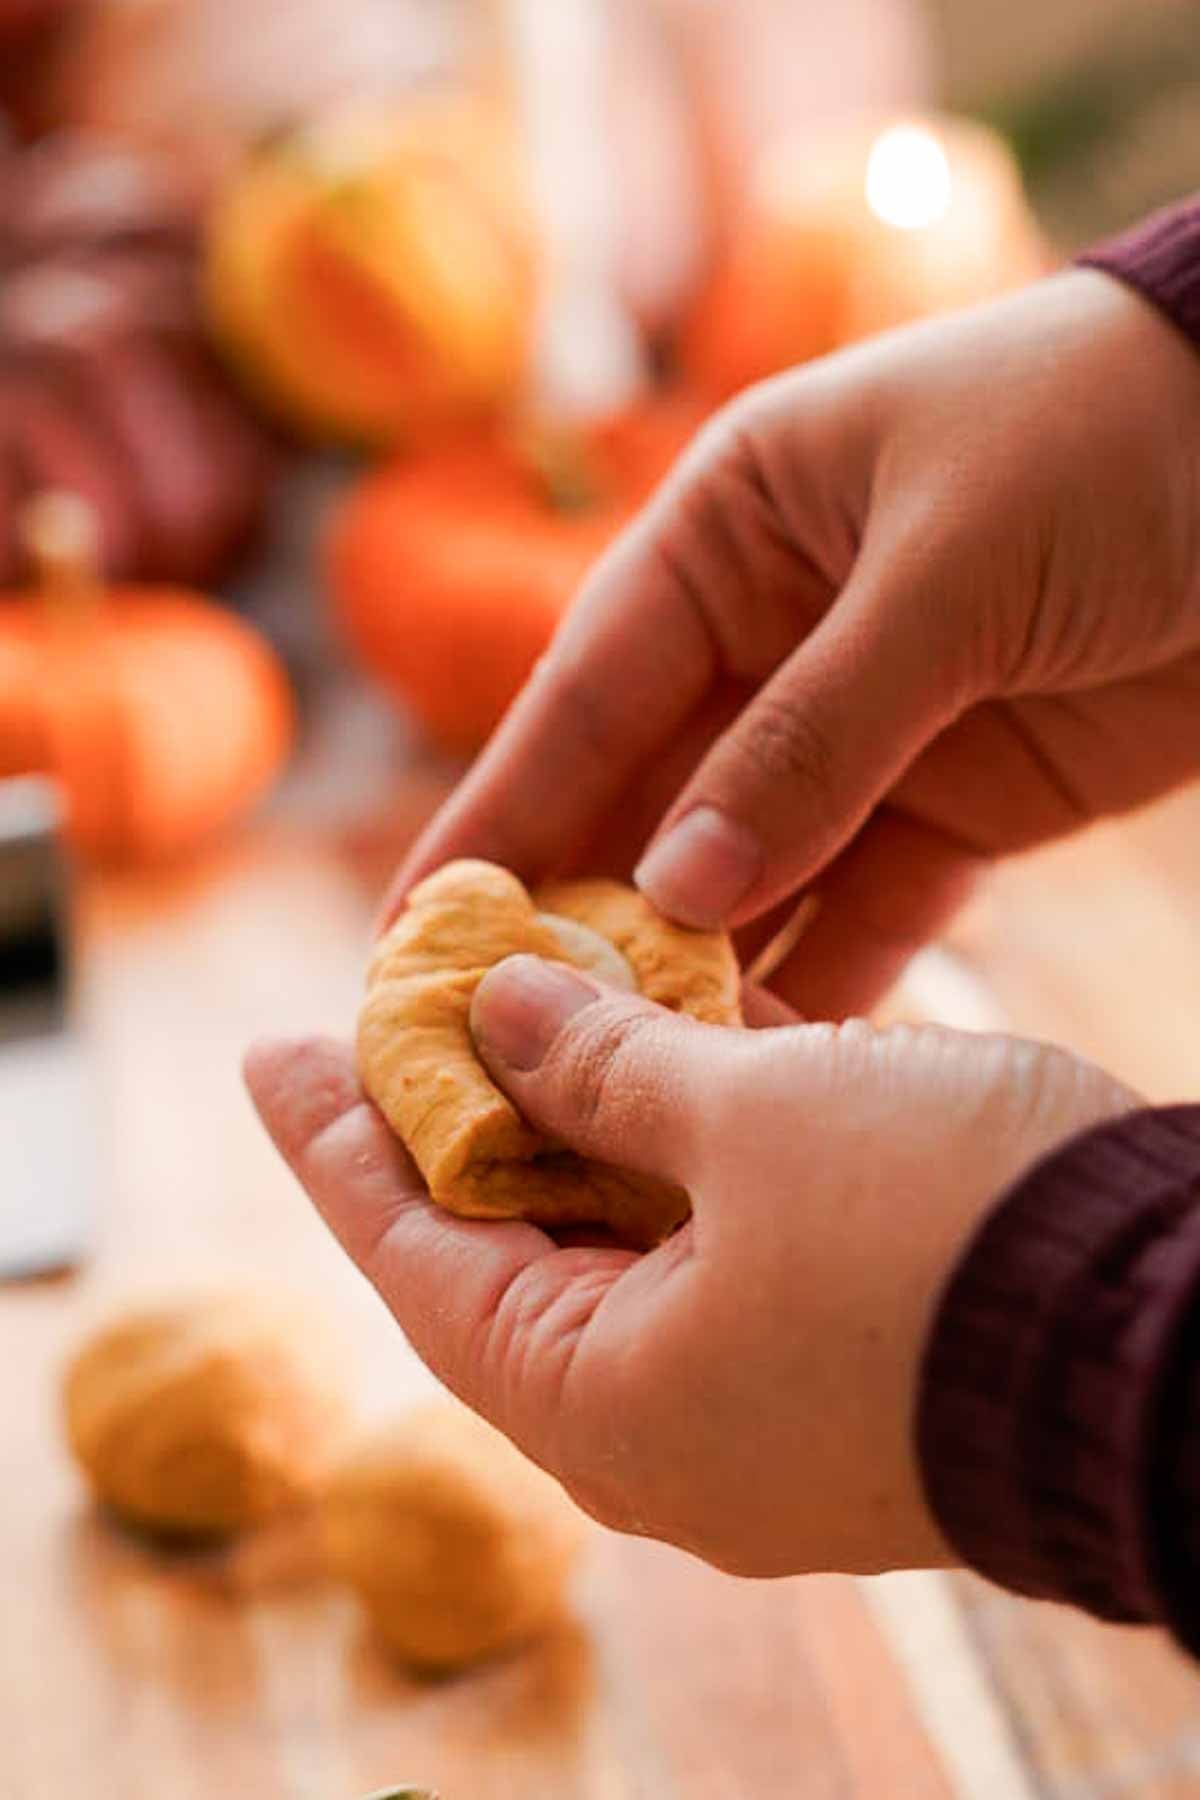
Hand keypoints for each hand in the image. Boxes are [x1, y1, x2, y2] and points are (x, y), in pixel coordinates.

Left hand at [245, 962, 1134, 1575]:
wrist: (1193, 1338)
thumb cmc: (953, 1235)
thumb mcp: (753, 1118)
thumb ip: (607, 1064)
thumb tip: (501, 1010)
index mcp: (605, 1400)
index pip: (414, 1254)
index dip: (336, 1139)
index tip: (270, 1052)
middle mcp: (671, 1424)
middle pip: (515, 1247)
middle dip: (467, 1113)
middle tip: (405, 1002)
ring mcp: (765, 1398)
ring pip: (632, 1237)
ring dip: (590, 1113)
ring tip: (534, 993)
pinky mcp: (850, 1356)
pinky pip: (727, 1243)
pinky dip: (692, 1145)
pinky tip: (675, 1039)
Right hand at [384, 271, 1199, 1017]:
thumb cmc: (1108, 441)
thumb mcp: (945, 571)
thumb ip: (813, 736)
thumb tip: (680, 895)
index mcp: (731, 532)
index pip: (583, 693)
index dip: (498, 817)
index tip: (416, 932)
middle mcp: (773, 635)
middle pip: (648, 802)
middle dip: (581, 920)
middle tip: (499, 1047)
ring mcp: (863, 730)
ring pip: (749, 872)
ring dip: (695, 971)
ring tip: (617, 1085)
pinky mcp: (957, 804)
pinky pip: (866, 907)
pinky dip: (820, 981)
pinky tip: (758, 1066)